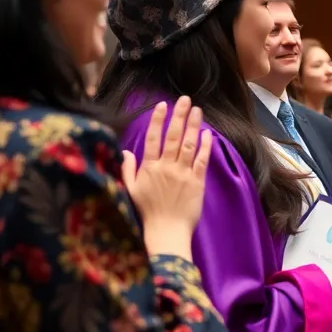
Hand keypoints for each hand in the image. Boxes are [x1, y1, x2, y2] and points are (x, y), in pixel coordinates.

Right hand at [122, 97, 212, 259]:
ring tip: (197, 110)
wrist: (166, 232)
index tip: (162, 105)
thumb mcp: (129, 190)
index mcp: (149, 168)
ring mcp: (182, 173)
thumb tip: (124, 150)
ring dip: (193, 125)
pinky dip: (205, 146)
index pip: (152, 138)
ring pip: (188, 144)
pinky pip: (201, 160)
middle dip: (178, 116)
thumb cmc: (146, 213)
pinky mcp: (197, 182)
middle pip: (173, 136)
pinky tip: (207, 133)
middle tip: (185, 99)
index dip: (158, 120)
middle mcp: (166, 167)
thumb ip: (127, 169)